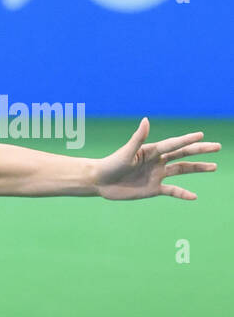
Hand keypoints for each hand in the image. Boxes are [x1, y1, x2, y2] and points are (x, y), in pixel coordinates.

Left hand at [96, 118, 219, 200]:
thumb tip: (146, 120)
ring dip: (198, 168)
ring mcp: (157, 175)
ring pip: (182, 170)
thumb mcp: (125, 152)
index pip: (173, 144)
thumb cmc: (110, 164)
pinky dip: (183, 193)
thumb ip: (138, 138)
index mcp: (151, 151)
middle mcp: (157, 161)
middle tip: (217, 146)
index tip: (201, 134)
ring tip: (213, 166)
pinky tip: (194, 196)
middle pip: (183, 154)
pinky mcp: (153, 189)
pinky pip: (172, 190)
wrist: (100, 182)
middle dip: (200, 150)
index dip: (187, 140)